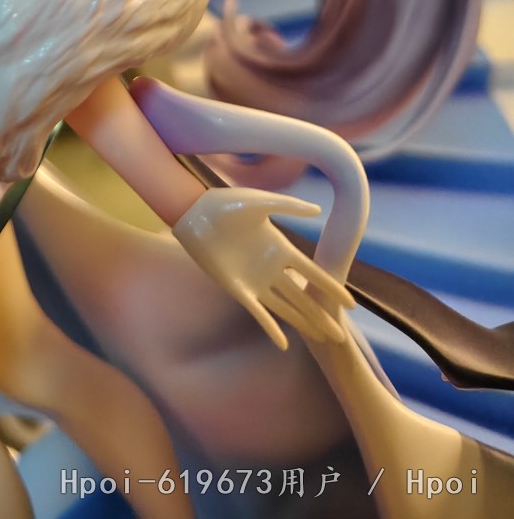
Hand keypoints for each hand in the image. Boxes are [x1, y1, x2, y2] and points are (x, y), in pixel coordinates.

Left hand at [172, 186, 352, 349]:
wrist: (196, 212)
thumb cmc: (227, 202)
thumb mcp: (261, 202)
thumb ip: (289, 206)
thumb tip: (319, 211)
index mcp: (281, 248)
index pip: (312, 273)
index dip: (331, 289)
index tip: (351, 306)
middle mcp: (272, 268)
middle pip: (303, 297)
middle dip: (321, 316)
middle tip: (340, 337)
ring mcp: (256, 281)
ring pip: (286, 308)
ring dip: (303, 324)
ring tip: (321, 341)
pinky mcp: (238, 290)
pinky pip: (259, 313)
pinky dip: (272, 328)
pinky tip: (284, 344)